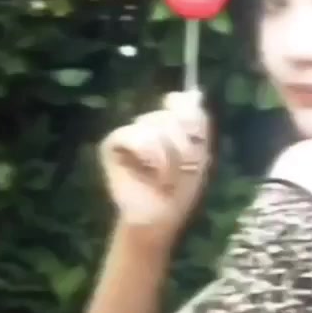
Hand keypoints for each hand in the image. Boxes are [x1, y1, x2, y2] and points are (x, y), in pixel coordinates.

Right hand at [99, 90, 211, 246]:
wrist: (159, 219)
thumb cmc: (179, 192)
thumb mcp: (200, 157)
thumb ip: (198, 125)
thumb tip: (195, 93)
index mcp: (171, 125)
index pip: (180, 102)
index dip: (189, 117)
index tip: (195, 137)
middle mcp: (149, 124)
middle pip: (170, 115)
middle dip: (182, 147)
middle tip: (181, 171)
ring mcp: (129, 133)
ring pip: (154, 126)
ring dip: (167, 157)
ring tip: (165, 178)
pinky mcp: (112, 145)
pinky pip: (134, 135)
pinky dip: (149, 155)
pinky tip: (150, 173)